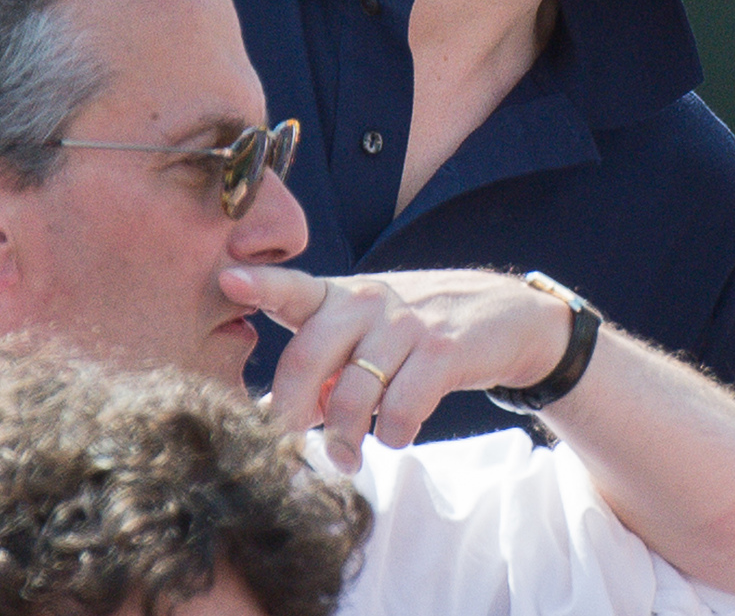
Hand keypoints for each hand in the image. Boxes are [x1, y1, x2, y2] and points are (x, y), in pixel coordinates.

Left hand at [219, 266, 573, 470]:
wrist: (506, 319)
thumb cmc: (418, 335)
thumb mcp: (367, 338)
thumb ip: (323, 370)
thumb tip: (274, 420)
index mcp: (339, 296)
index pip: (293, 287)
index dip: (261, 285)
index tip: (228, 278)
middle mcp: (368, 301)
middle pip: (306, 358)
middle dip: (292, 414)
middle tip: (289, 446)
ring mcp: (406, 323)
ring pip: (352, 396)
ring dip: (346, 440)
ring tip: (348, 457)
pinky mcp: (442, 350)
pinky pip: (401, 409)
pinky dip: (395, 435)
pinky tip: (398, 434)